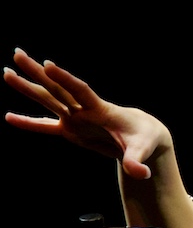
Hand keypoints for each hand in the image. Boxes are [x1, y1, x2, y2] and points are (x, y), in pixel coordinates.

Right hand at [4, 48, 170, 179]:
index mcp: (101, 109)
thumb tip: (141, 174)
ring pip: (47, 100)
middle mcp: (84, 110)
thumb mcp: (142, 150)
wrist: (143, 136)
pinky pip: (45, 126)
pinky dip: (28, 123)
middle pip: (57, 88)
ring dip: (27, 87)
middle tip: (16, 53)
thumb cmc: (145, 139)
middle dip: (36, 72)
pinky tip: (9, 117)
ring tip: (5, 72)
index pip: (80, 91)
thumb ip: (136, 161)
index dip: (65, 78)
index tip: (47, 64)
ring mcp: (76, 118)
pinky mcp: (72, 130)